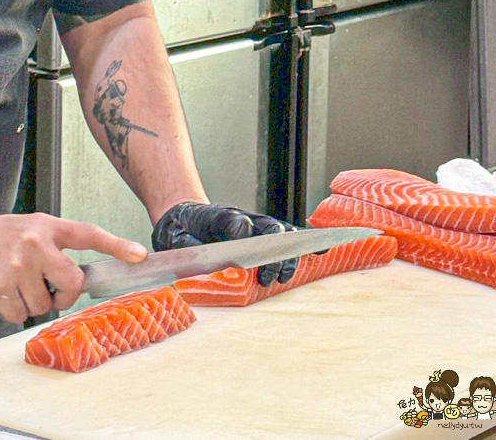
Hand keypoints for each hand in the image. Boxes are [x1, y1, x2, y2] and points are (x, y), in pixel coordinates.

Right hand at [0, 212, 146, 323]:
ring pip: (44, 304)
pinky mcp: (2, 289)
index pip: (89, 233)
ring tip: (12, 284)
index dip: (117, 245)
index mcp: (46, 226)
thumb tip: (77, 275)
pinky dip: (12, 311)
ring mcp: (19, 267)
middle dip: (65, 295)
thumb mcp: (26, 229)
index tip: (140, 255)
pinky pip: (21, 315)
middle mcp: (36, 243)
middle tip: (51, 292)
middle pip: (73, 282)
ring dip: (31, 303)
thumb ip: (52, 246)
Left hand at [151, 202, 298, 286]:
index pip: (235, 223)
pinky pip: (285, 240)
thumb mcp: (174, 238)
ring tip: (284, 277)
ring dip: (287, 256)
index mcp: (218, 216)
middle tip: (267, 278)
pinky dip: (303, 244)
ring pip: (281, 234)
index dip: (242, 236)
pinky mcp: (261, 237)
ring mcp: (254, 226)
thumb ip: (188, 248)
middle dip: (271, 254)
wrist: (182, 218)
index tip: (243, 258)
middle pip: (267, 229)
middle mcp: (242, 219)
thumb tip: (205, 263)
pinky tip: (320, 250)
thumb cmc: (180, 230)